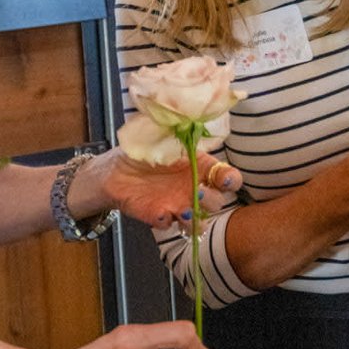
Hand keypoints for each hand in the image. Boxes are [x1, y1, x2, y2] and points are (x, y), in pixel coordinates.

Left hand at [102, 148, 241, 228]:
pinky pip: (168, 224)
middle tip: (198, 192)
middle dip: (212, 200)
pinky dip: (165, 220)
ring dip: (195, 221)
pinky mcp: (160, 215)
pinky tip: (159, 212)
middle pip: (217, 203)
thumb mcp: (164, 137)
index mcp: (202, 168)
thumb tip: (189, 124)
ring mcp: (179, 205)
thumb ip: (180, 135)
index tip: (224, 179)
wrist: (118, 169)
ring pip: (198, 223)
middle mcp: (195, 190)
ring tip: (183, 212)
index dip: (231, 180)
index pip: (228, 178)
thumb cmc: (146, 151)